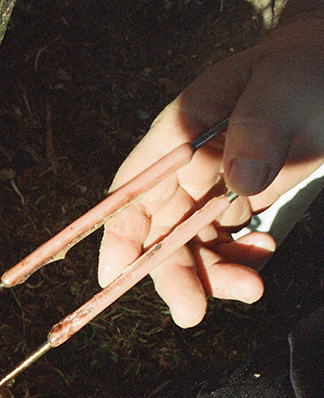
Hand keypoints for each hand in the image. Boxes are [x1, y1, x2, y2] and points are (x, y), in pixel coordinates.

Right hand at [98, 5, 323, 326]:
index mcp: (175, 139)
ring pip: (192, 253)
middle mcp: (182, 174)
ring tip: (251, 288)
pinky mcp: (234, 210)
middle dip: (172, 277)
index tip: (114, 274)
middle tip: (191, 312)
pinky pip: (225, 252)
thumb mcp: (281, 86)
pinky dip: (241, 265)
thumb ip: (258, 127)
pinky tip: (262, 256)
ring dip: (213, 279)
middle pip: (159, 237)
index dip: (119, 236)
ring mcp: (207, 195)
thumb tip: (241, 183)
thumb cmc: (299, 68)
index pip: (132, 194)